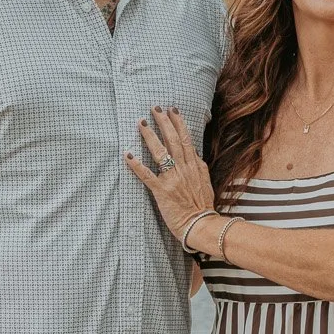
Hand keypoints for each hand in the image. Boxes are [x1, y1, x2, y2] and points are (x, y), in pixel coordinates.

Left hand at [125, 106, 214, 241]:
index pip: (186, 139)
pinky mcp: (162, 191)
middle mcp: (184, 169)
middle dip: (164, 122)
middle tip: (155, 108)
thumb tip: (193, 151)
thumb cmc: (202, 206)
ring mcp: (172, 179)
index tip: (172, 110)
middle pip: (173, 140)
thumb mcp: (205, 182)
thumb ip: (198, 166)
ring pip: (160, 153)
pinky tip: (128, 154)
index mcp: (194, 166)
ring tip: (142, 123)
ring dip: (150, 136)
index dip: (179, 123)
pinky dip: (136, 165)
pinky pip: (147, 175)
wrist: (201, 225)